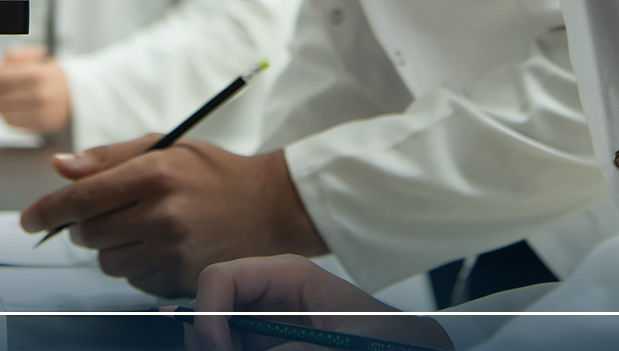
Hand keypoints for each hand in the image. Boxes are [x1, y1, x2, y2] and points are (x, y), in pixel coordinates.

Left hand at [0, 45, 69, 132]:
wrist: (86, 96)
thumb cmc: (56, 76)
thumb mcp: (37, 59)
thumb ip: (15, 59)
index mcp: (37, 75)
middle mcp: (38, 97)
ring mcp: (38, 115)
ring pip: (0, 113)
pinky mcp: (37, 129)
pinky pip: (10, 122)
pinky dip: (4, 114)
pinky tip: (9, 107)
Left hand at [18, 137, 325, 296]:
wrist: (270, 206)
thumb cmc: (214, 173)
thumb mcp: (165, 148)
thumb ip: (109, 157)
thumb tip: (60, 168)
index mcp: (154, 173)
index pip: (82, 198)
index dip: (47, 211)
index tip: (28, 219)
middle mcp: (162, 214)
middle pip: (89, 235)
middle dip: (86, 227)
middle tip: (108, 214)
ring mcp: (174, 251)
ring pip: (108, 262)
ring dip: (112, 248)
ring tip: (142, 229)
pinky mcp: (183, 279)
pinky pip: (134, 282)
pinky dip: (137, 267)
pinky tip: (161, 248)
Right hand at [184, 256, 452, 350]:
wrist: (410, 348)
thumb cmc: (390, 337)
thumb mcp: (347, 340)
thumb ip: (301, 346)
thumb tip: (251, 350)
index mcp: (287, 276)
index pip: (219, 280)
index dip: (208, 315)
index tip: (217, 350)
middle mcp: (269, 298)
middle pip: (210, 313)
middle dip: (210, 342)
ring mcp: (265, 327)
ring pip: (219, 339)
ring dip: (224, 348)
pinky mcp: (268, 347)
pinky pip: (238, 348)